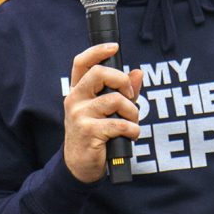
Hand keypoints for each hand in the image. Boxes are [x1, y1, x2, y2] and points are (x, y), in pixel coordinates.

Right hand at [63, 43, 144, 182]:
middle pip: (100, 73)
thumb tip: (138, 73)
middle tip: (130, 95)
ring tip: (132, 123)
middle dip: (123, 82)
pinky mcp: (89, 131)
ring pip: (115, 100)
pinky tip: (130, 135)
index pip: (82, 63)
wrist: (80, 166)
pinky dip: (132, 129)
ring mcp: (80, 115)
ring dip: (132, 112)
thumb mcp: (106, 111)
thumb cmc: (95, 135)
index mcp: (78, 91)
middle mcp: (75, 99)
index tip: (114, 47)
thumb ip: (123, 92)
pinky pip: (120, 123)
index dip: (97, 51)